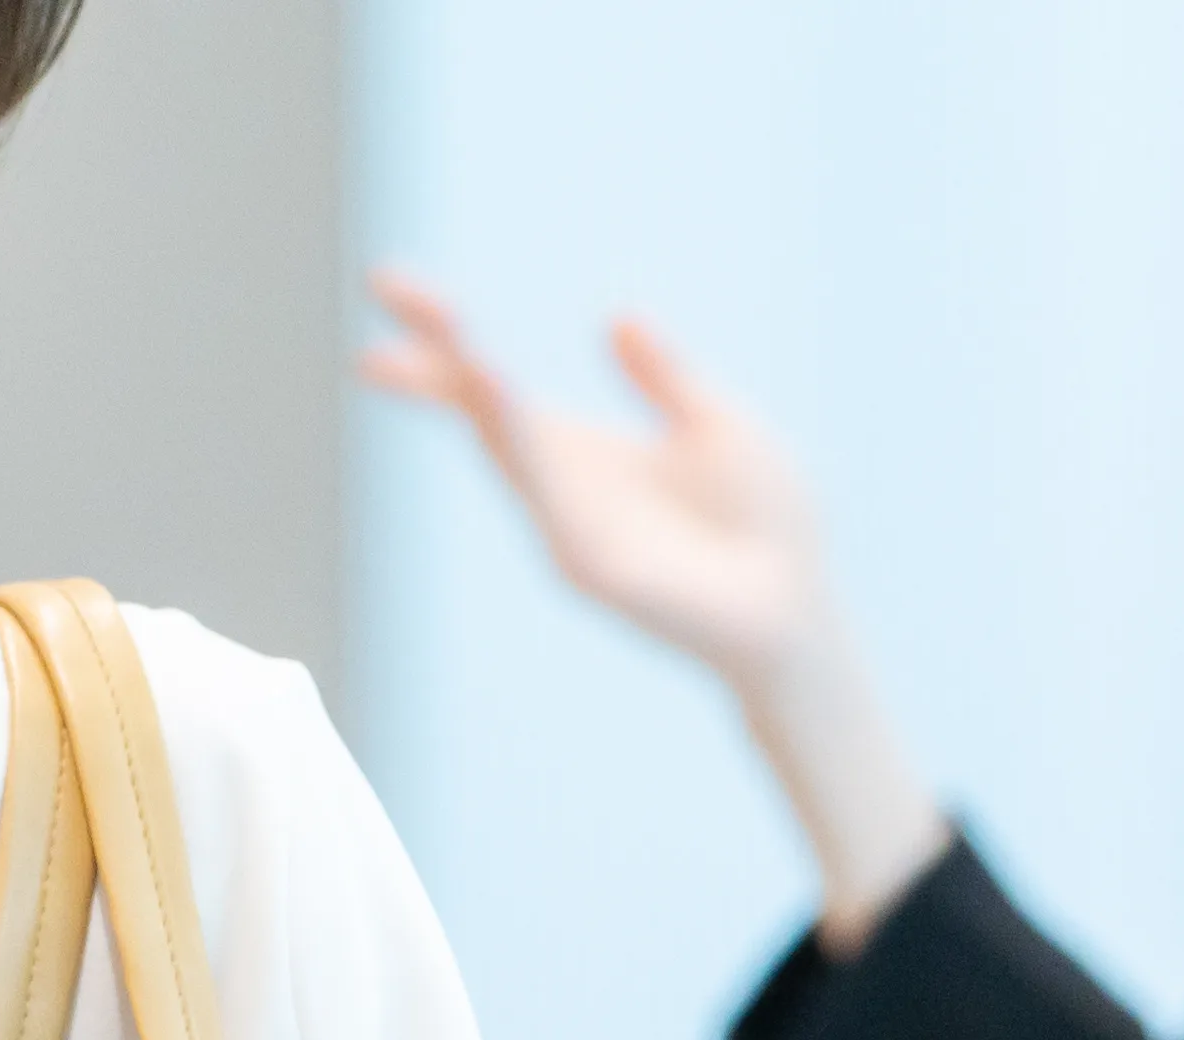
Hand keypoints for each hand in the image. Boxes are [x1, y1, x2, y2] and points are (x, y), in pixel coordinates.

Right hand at [357, 271, 955, 944]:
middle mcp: (559, 488)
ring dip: (478, 391)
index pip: (488, 388)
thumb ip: (663, 376)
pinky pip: (547, 493)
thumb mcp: (713, 422)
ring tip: (459, 337)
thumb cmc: (764, 525)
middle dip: (434, 354)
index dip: (440, 340)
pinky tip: (497, 388)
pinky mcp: (593, 565)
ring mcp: (569, 529)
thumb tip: (618, 318)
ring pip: (507, 448)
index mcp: (581, 451)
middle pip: (478, 411)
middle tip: (386, 288)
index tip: (387, 288)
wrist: (796, 607)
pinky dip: (518, 441)